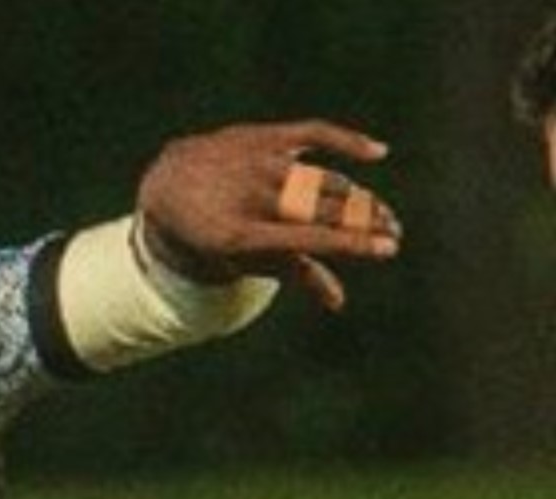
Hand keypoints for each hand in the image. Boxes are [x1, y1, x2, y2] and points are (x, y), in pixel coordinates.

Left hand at [133, 120, 402, 311]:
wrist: (168, 183)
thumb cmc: (211, 232)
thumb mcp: (239, 259)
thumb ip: (292, 273)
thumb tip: (339, 303)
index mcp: (238, 236)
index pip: (306, 239)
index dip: (352, 243)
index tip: (389, 247)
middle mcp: (247, 196)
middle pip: (323, 208)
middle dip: (364, 220)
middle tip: (393, 231)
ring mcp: (254, 162)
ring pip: (323, 179)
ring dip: (359, 196)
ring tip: (382, 213)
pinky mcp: (262, 136)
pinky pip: (314, 133)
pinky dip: (347, 140)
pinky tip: (378, 152)